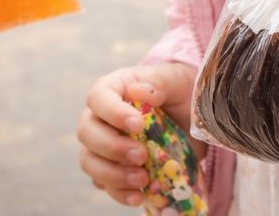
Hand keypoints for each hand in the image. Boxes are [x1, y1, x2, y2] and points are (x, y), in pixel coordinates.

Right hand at [77, 63, 202, 206]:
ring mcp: (102, 145)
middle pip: (87, 132)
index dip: (112, 112)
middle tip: (141, 155)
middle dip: (112, 147)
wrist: (191, 119)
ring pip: (90, 162)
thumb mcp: (176, 81)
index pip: (98, 97)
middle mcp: (100, 117)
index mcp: (112, 89)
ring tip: (142, 179)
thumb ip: (159, 83)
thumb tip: (138, 91)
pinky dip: (119, 193)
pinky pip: (104, 184)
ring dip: (113, 174)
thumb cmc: (179, 92)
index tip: (138, 124)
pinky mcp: (112, 169)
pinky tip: (139, 195)